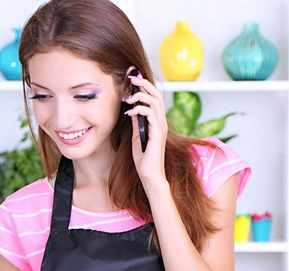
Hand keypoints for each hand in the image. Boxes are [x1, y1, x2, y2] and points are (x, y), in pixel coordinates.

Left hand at [123, 72, 167, 188]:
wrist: (149, 175)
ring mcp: (161, 127)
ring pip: (155, 101)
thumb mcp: (137, 136)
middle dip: (144, 83)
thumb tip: (132, 110)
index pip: (154, 97)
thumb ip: (137, 122)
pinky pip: (150, 114)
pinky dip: (139, 109)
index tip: (132, 79)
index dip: (145, 86)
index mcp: (157, 121)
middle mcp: (161, 122)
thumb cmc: (144, 158)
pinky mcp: (157, 133)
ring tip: (127, 97)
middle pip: (156, 94)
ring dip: (140, 95)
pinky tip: (129, 112)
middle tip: (131, 77)